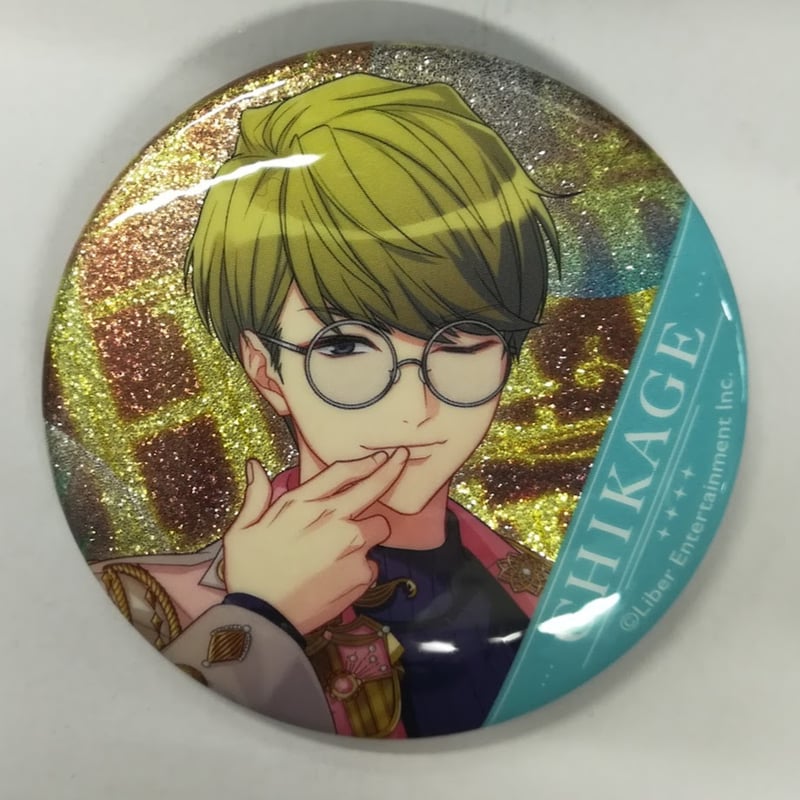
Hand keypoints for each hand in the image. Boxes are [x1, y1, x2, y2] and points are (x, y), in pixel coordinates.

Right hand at [222, 449, 407, 634]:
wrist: (263, 618)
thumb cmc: (248, 572)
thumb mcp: (242, 530)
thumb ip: (256, 495)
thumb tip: (255, 465)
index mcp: (303, 503)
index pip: (343, 472)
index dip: (365, 461)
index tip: (381, 455)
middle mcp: (334, 518)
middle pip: (373, 486)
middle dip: (390, 469)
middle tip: (401, 458)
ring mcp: (353, 545)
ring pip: (378, 527)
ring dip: (368, 532)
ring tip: (343, 551)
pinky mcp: (362, 572)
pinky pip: (372, 563)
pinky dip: (361, 568)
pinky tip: (338, 578)